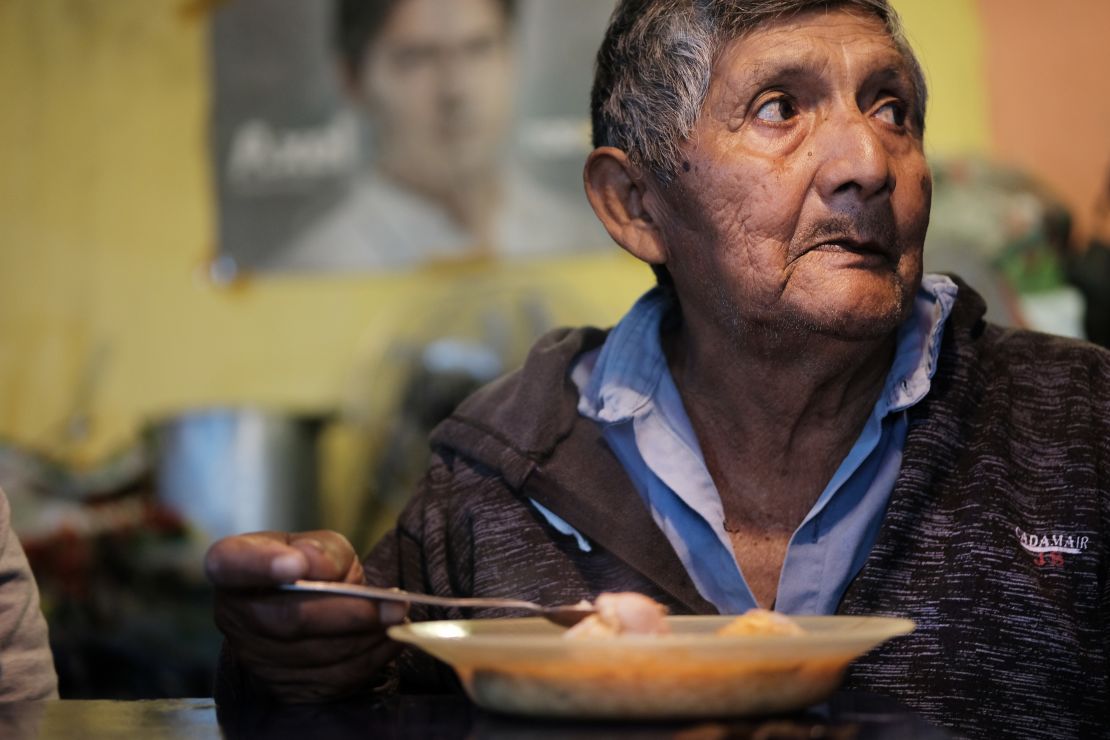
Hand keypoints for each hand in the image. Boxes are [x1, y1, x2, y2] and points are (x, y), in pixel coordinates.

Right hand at [205, 530, 406, 702]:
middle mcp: (233, 614)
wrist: (312, 605)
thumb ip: (321, 550)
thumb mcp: (319, 545)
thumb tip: (318, 567)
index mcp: (233, 564)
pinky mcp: (282, 687)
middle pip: (288, 619)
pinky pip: (330, 679)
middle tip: (393, 604)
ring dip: (365, 637)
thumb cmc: (311, 566)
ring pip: (315, 654)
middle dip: (348, 613)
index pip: (232, 563)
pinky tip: (388, 639)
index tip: (296, 564)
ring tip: (397, 617)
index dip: (262, 566)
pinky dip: (368, 659)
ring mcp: (254, 656)